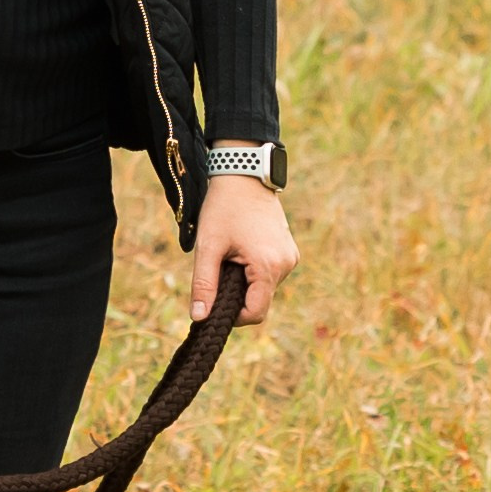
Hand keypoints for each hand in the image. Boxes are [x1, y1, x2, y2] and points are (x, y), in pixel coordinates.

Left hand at [192, 173, 297, 325]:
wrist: (243, 174)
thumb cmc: (223, 207)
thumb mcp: (208, 246)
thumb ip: (204, 284)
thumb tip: (199, 317)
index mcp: (268, 267)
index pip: (256, 313)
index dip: (233, 316)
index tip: (214, 303)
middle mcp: (286, 265)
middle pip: (260, 300)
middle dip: (237, 296)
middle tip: (218, 271)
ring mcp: (291, 257)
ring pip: (265, 287)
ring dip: (246, 282)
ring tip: (230, 256)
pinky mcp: (289, 251)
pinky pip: (270, 273)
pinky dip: (254, 271)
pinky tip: (241, 251)